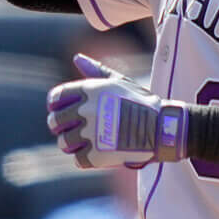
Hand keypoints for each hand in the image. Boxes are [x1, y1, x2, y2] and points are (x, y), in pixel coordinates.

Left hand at [46, 53, 178, 169]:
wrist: (163, 128)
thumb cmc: (142, 103)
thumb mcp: (120, 82)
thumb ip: (96, 71)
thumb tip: (77, 58)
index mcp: (89, 90)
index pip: (56, 98)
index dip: (55, 106)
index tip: (61, 112)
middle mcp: (86, 110)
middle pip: (56, 122)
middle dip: (60, 127)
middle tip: (71, 131)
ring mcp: (91, 133)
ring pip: (64, 143)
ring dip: (71, 144)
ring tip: (84, 143)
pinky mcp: (97, 155)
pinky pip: (78, 159)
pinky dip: (84, 159)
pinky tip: (96, 154)